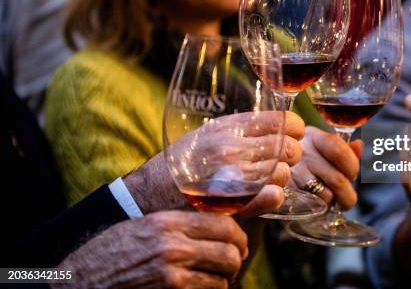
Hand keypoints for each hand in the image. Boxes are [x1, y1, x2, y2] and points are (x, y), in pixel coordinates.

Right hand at [54, 211, 247, 288]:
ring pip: (222, 279)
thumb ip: (176, 225)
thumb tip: (213, 226)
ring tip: (212, 280)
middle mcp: (172, 246)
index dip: (237, 236)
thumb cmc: (109, 255)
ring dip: (221, 282)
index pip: (222, 224)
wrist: (78, 282)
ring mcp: (172, 274)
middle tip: (230, 266)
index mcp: (167, 222)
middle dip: (234, 262)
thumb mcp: (142, 227)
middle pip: (229, 252)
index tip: (237, 243)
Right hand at [125, 111, 304, 215]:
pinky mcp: (233, 202)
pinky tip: (265, 195)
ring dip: (281, 178)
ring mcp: (232, 175)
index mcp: (228, 127)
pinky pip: (272, 196)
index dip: (293, 130)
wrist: (148, 194)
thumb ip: (241, 129)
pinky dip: (274, 196)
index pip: (282, 121)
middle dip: (290, 156)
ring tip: (266, 180)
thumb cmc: (182, 162)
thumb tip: (284, 125)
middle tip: (281, 161)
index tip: (290, 136)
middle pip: (289, 148)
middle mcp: (232, 147)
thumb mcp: (207, 134)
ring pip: (284, 174)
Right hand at [291, 126, 361, 209]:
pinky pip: (311, 205)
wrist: (269, 170)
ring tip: (330, 199)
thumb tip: (359, 146)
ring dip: (333, 202)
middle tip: (348, 199)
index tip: (352, 175)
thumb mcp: (321, 148)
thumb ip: (343, 149)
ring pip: (325, 195)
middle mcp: (300, 153)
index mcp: (313, 136)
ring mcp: (290, 174)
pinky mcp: (284, 192)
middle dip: (348, 193)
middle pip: (336, 179)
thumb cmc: (304, 159)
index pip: (339, 149)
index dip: (352, 166)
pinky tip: (318, 203)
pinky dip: (319, 207)